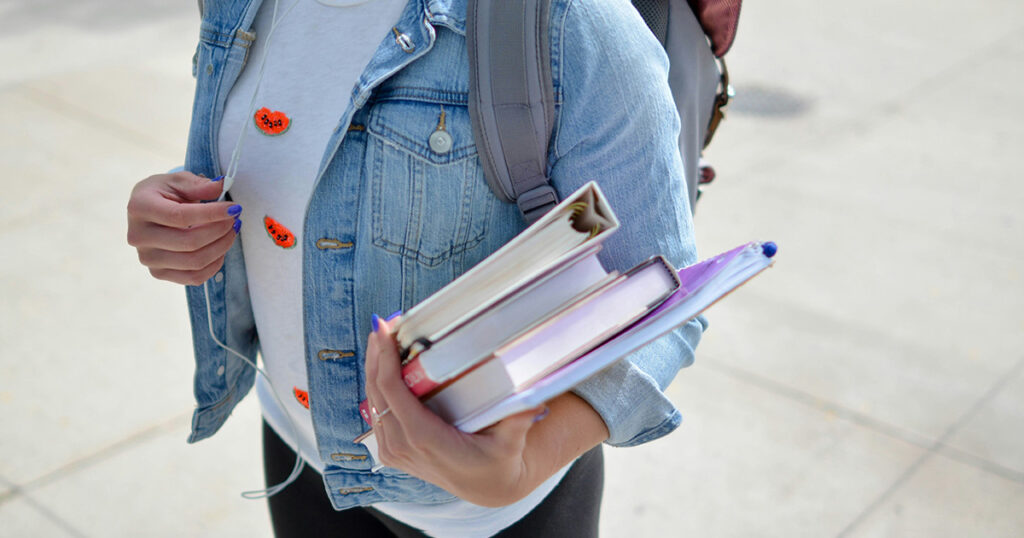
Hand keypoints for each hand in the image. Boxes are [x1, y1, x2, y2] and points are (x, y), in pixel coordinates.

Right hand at [126, 172, 241, 285]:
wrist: (148, 212)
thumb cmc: (164, 193)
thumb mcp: (178, 181)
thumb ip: (199, 185)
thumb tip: (221, 186)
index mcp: (139, 208)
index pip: (180, 216)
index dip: (212, 214)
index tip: (234, 208)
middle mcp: (138, 236)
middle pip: (189, 242)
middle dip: (220, 230)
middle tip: (235, 219)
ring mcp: (147, 258)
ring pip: (195, 262)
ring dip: (221, 247)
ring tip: (231, 231)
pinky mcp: (158, 273)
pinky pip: (194, 277)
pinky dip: (214, 264)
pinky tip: (221, 248)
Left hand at [364, 316, 546, 506]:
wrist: (487, 488)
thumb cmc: (498, 462)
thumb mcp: (511, 443)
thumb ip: (518, 421)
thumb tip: (533, 400)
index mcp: (425, 439)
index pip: (392, 392)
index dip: (384, 358)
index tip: (385, 329)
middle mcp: (403, 446)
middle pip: (377, 391)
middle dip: (376, 354)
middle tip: (382, 324)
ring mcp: (394, 451)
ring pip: (372, 401)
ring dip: (374, 368)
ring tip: (381, 337)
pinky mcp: (392, 452)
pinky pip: (377, 413)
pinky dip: (377, 386)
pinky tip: (382, 365)